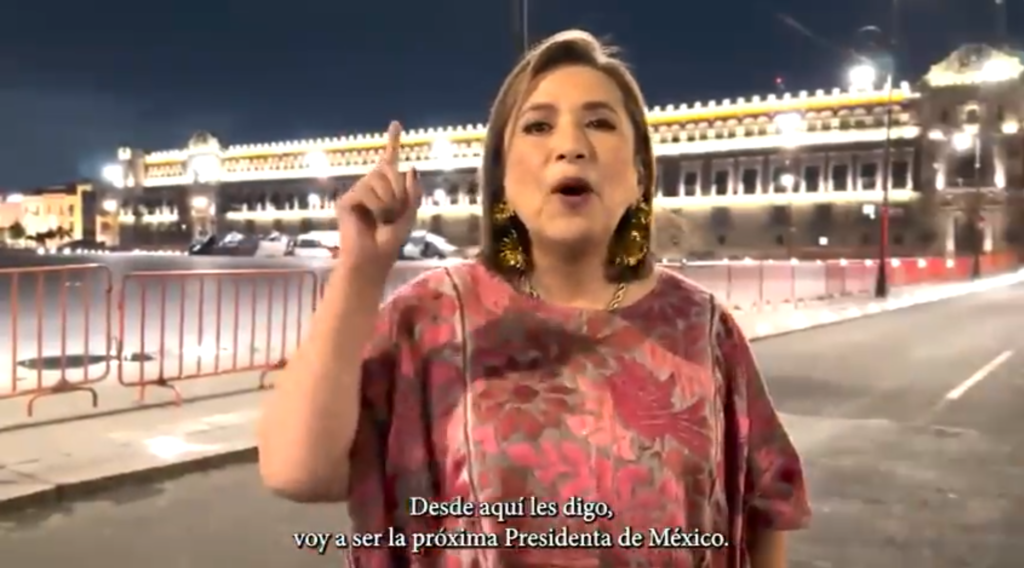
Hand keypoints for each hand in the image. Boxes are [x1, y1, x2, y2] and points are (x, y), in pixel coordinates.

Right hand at [335, 121, 422, 275]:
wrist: (373, 259)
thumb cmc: (390, 241)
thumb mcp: (409, 215)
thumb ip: (413, 192)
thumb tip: (410, 167)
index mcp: (386, 189)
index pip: (389, 162)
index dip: (393, 142)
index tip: (396, 123)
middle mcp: (370, 186)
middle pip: (389, 171)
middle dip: (398, 192)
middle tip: (393, 214)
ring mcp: (357, 192)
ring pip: (378, 180)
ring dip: (388, 202)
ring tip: (382, 219)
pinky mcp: (346, 200)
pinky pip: (367, 191)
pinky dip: (376, 206)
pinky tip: (371, 219)